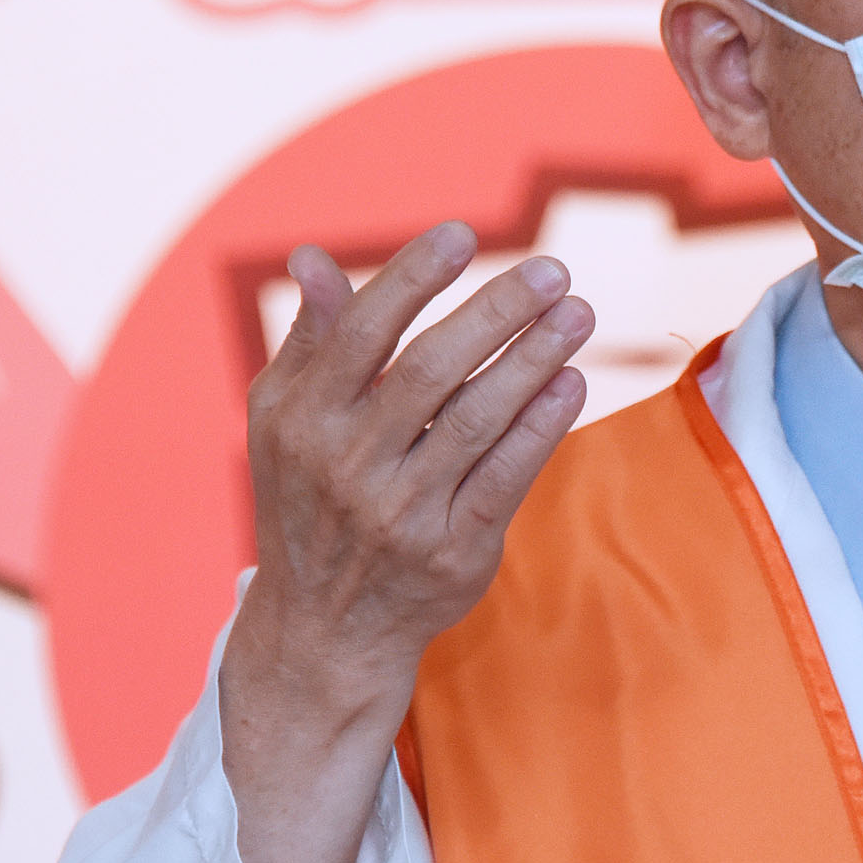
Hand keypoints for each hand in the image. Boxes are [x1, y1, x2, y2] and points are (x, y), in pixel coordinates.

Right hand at [220, 221, 593, 862]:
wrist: (323, 629)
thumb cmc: (309, 501)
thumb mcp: (286, 424)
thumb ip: (311, 341)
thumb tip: (315, 258)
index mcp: (299, 421)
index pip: (362, 333)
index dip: (413, 279)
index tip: (462, 233)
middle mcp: (346, 465)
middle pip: (430, 370)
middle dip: (496, 312)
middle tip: (552, 269)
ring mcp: (401, 512)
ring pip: (476, 420)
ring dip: (533, 358)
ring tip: (577, 312)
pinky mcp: (453, 550)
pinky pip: (506, 477)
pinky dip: (542, 425)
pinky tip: (571, 380)